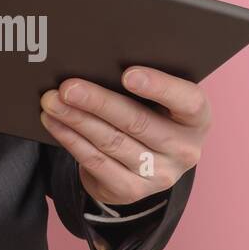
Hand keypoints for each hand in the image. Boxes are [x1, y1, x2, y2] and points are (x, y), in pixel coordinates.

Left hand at [39, 67, 209, 206]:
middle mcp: (184, 149)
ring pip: (112, 142)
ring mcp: (160, 174)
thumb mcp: (156, 98)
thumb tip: (93, 59)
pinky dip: (70, 139)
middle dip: (98, 102)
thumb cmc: (148, 112)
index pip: (188, 101)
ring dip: (76, 119)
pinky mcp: (132, 190)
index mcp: (196, 118)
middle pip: (139, 122)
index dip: (159, 87)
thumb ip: (138, 80)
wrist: (145, 161)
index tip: (128, 74)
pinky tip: (53, 122)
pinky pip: (96, 162)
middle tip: (68, 87)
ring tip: (51, 101)